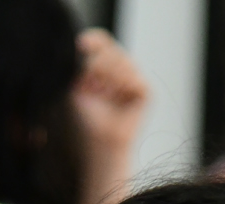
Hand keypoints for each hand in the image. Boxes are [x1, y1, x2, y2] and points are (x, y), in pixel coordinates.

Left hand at [72, 29, 147, 203]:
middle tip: (90, 82)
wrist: (100, 141)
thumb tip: (83, 42)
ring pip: (124, 62)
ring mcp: (134, 80)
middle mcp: (122, 71)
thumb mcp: (79, 87)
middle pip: (113, 49)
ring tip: (102, 93)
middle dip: (99, 64)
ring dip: (108, 76)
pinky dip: (122, 85)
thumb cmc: (88, 119)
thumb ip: (83, 64)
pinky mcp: (145, 91)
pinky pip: (134, 77)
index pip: (102, 42)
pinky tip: (115, 97)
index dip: (93, 41)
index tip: (81, 46)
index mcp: (105, 67)